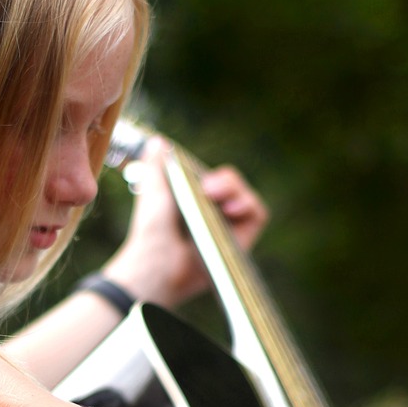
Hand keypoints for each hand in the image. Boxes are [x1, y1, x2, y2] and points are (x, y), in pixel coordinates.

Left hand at [103, 135, 268, 308]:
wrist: (157, 265)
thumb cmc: (150, 234)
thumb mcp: (152, 193)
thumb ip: (156, 166)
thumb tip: (158, 141)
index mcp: (194, 198)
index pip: (214, 176)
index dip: (212, 175)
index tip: (200, 181)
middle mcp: (214, 211)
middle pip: (234, 184)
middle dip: (225, 182)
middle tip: (208, 190)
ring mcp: (229, 225)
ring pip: (246, 196)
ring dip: (236, 192)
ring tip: (218, 200)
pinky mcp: (242, 240)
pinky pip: (258, 213)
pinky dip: (249, 205)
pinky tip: (232, 209)